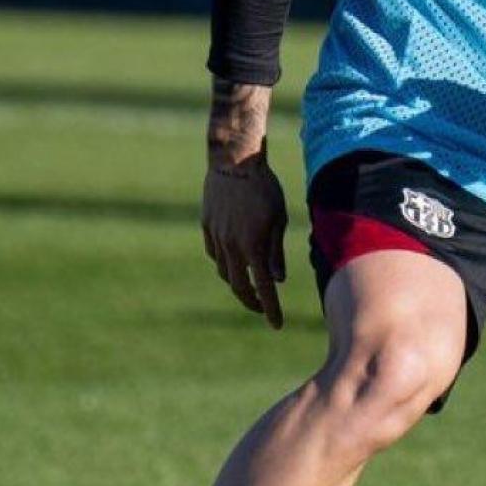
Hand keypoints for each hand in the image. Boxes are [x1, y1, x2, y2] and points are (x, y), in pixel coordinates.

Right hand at [201, 153, 287, 326]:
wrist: (234, 161)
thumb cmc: (264, 188)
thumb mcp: (278, 219)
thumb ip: (276, 251)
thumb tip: (277, 280)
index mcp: (252, 246)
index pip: (263, 287)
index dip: (270, 308)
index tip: (276, 324)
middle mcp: (230, 246)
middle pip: (238, 286)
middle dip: (251, 301)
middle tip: (262, 308)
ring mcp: (215, 236)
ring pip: (225, 271)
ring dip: (238, 282)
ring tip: (250, 284)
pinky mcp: (206, 226)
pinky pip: (214, 254)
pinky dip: (225, 263)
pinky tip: (234, 261)